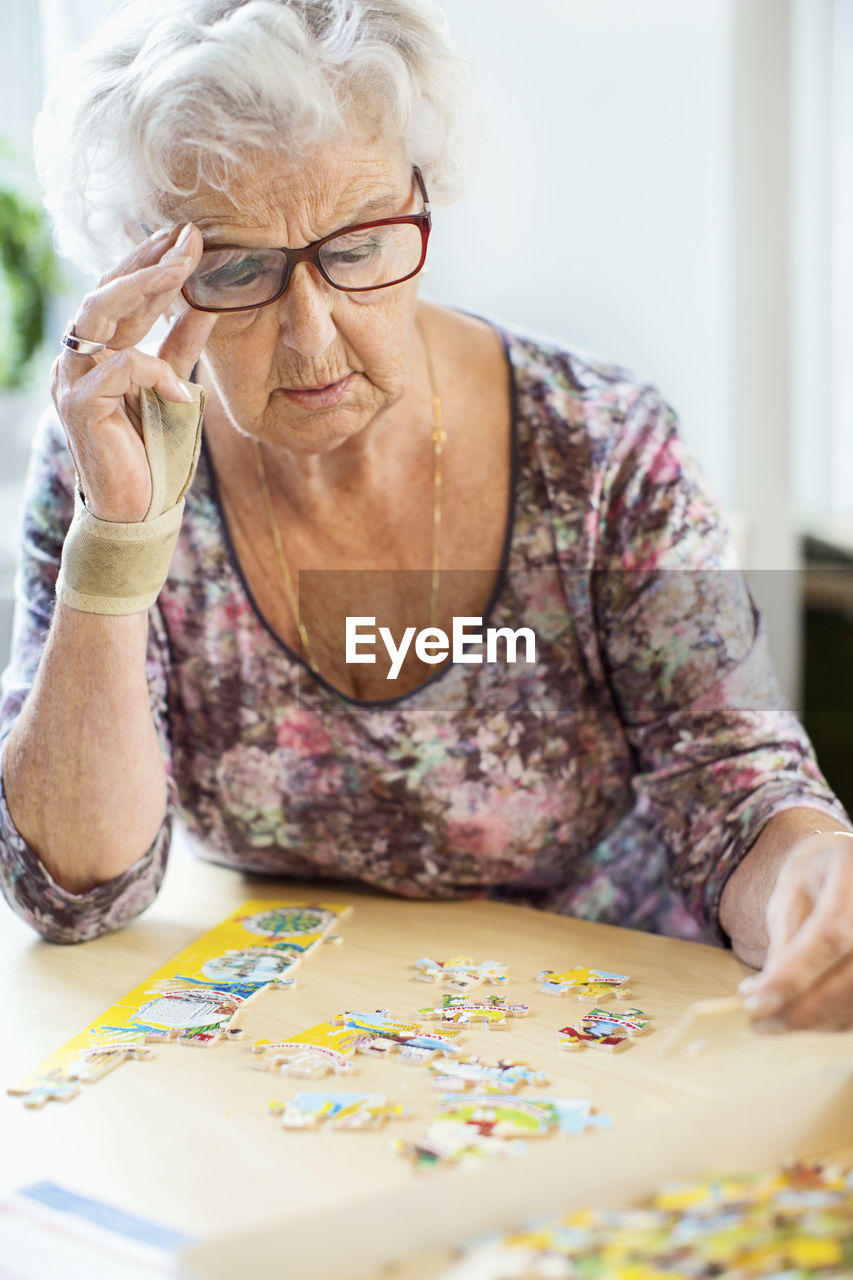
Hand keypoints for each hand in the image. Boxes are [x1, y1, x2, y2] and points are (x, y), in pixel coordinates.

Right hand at [51, 224, 217, 521]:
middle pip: (105, 291)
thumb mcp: (173, 389)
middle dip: (147, 260)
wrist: (136, 512)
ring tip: (182, 270)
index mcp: (97, 352)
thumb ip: (181, 349)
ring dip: (143, 287)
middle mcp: (77, 359)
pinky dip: (155, 372)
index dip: (151, 262)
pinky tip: (181, 391)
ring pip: (98, 313)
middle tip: (187, 237)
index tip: (187, 236)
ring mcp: (71, 380)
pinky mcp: (79, 407)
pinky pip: (119, 370)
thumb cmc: (153, 453)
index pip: (120, 294)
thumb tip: (206, 306)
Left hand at [739, 830, 852, 1030]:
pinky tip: (800, 1014)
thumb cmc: (819, 879)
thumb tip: (765, 995)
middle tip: (757, 1023)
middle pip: (849, 979)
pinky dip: (831, 1020)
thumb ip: (785, 939)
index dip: (793, 976)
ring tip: (772, 1018)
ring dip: (813, 1021)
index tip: (754, 1005)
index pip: (829, 936)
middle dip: (800, 1011)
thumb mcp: (792, 893)